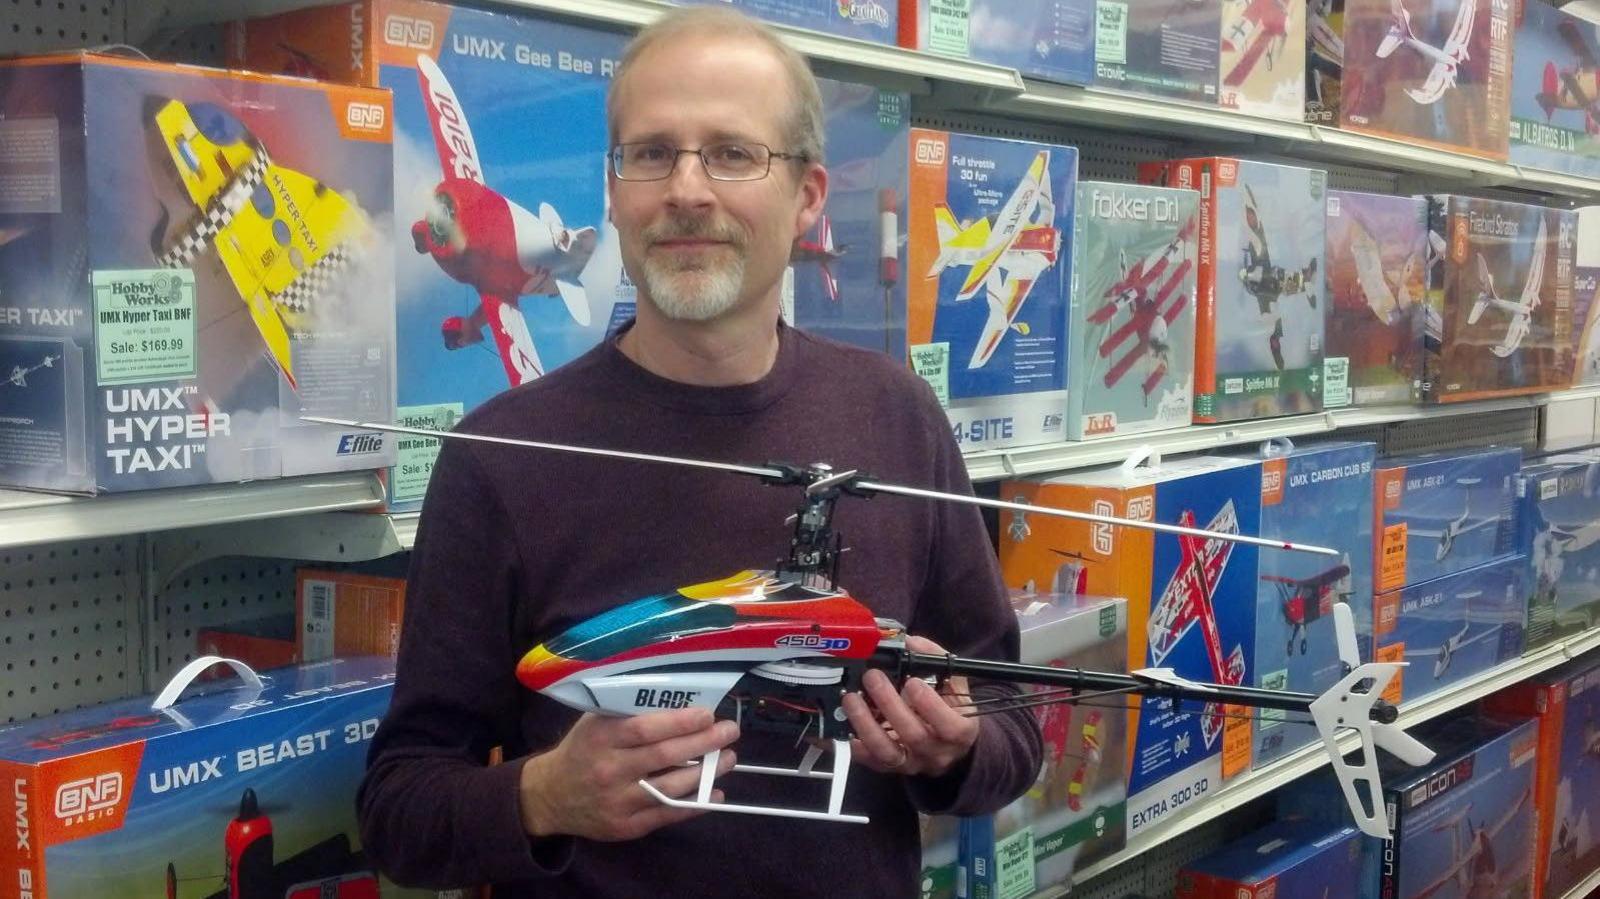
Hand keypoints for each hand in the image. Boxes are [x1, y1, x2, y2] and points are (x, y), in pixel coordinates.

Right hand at [518, 708, 738, 840]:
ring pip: (670, 788)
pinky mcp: (626, 827)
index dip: (679, 721)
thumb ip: (628, 712)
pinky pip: (667, 815)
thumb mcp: (595, 723)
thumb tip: (678, 698)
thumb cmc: (582, 750)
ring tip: (728, 758)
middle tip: (730, 731)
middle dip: (703, 742)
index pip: (644, 729)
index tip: (708, 714)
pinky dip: (695, 805)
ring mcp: (618, 801)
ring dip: (706, 773)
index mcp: (601, 738)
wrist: (550, 796)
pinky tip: (715, 793)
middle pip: (664, 756)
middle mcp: (609, 770)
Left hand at [842, 635, 978, 777]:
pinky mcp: (889, 768)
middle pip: (913, 735)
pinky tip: (840, 727)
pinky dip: (852, 744)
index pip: (950, 726)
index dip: (930, 706)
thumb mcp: (953, 684)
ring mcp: (912, 763)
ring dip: (865, 724)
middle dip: (890, 704)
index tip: (912, 681)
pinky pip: (868, 760)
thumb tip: (909, 642)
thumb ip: (934, 660)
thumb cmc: (949, 708)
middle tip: (872, 677)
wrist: (946, 745)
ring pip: (887, 752)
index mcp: (960, 732)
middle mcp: (937, 752)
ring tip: (850, 698)